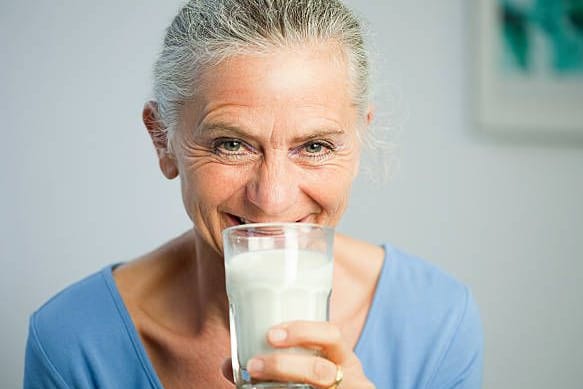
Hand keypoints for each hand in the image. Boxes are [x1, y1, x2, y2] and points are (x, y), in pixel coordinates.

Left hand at [221, 321, 374, 387]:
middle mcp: (350, 377)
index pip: (332, 334)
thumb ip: (274, 363)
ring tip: (254, 379)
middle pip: (321, 370)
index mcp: (343, 356)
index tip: (271, 334)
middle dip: (284, 366)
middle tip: (254, 363)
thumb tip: (227, 364)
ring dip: (282, 379)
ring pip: (319, 383)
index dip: (303, 332)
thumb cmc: (321, 381)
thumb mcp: (308, 366)